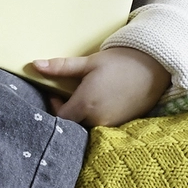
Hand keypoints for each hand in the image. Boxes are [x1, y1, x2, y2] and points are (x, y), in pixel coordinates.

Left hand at [31, 47, 170, 126]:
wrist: (153, 67)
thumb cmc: (119, 62)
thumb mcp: (88, 63)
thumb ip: (60, 67)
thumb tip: (34, 65)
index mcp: (86, 105)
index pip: (61, 118)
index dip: (54, 107)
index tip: (56, 93)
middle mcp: (98, 120)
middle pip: (74, 124)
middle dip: (68, 111)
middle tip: (68, 94)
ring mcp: (112, 124)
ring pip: (88, 125)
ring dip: (82, 115)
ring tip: (85, 96)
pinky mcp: (123, 124)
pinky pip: (103, 125)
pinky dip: (97, 116)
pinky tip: (101, 101)